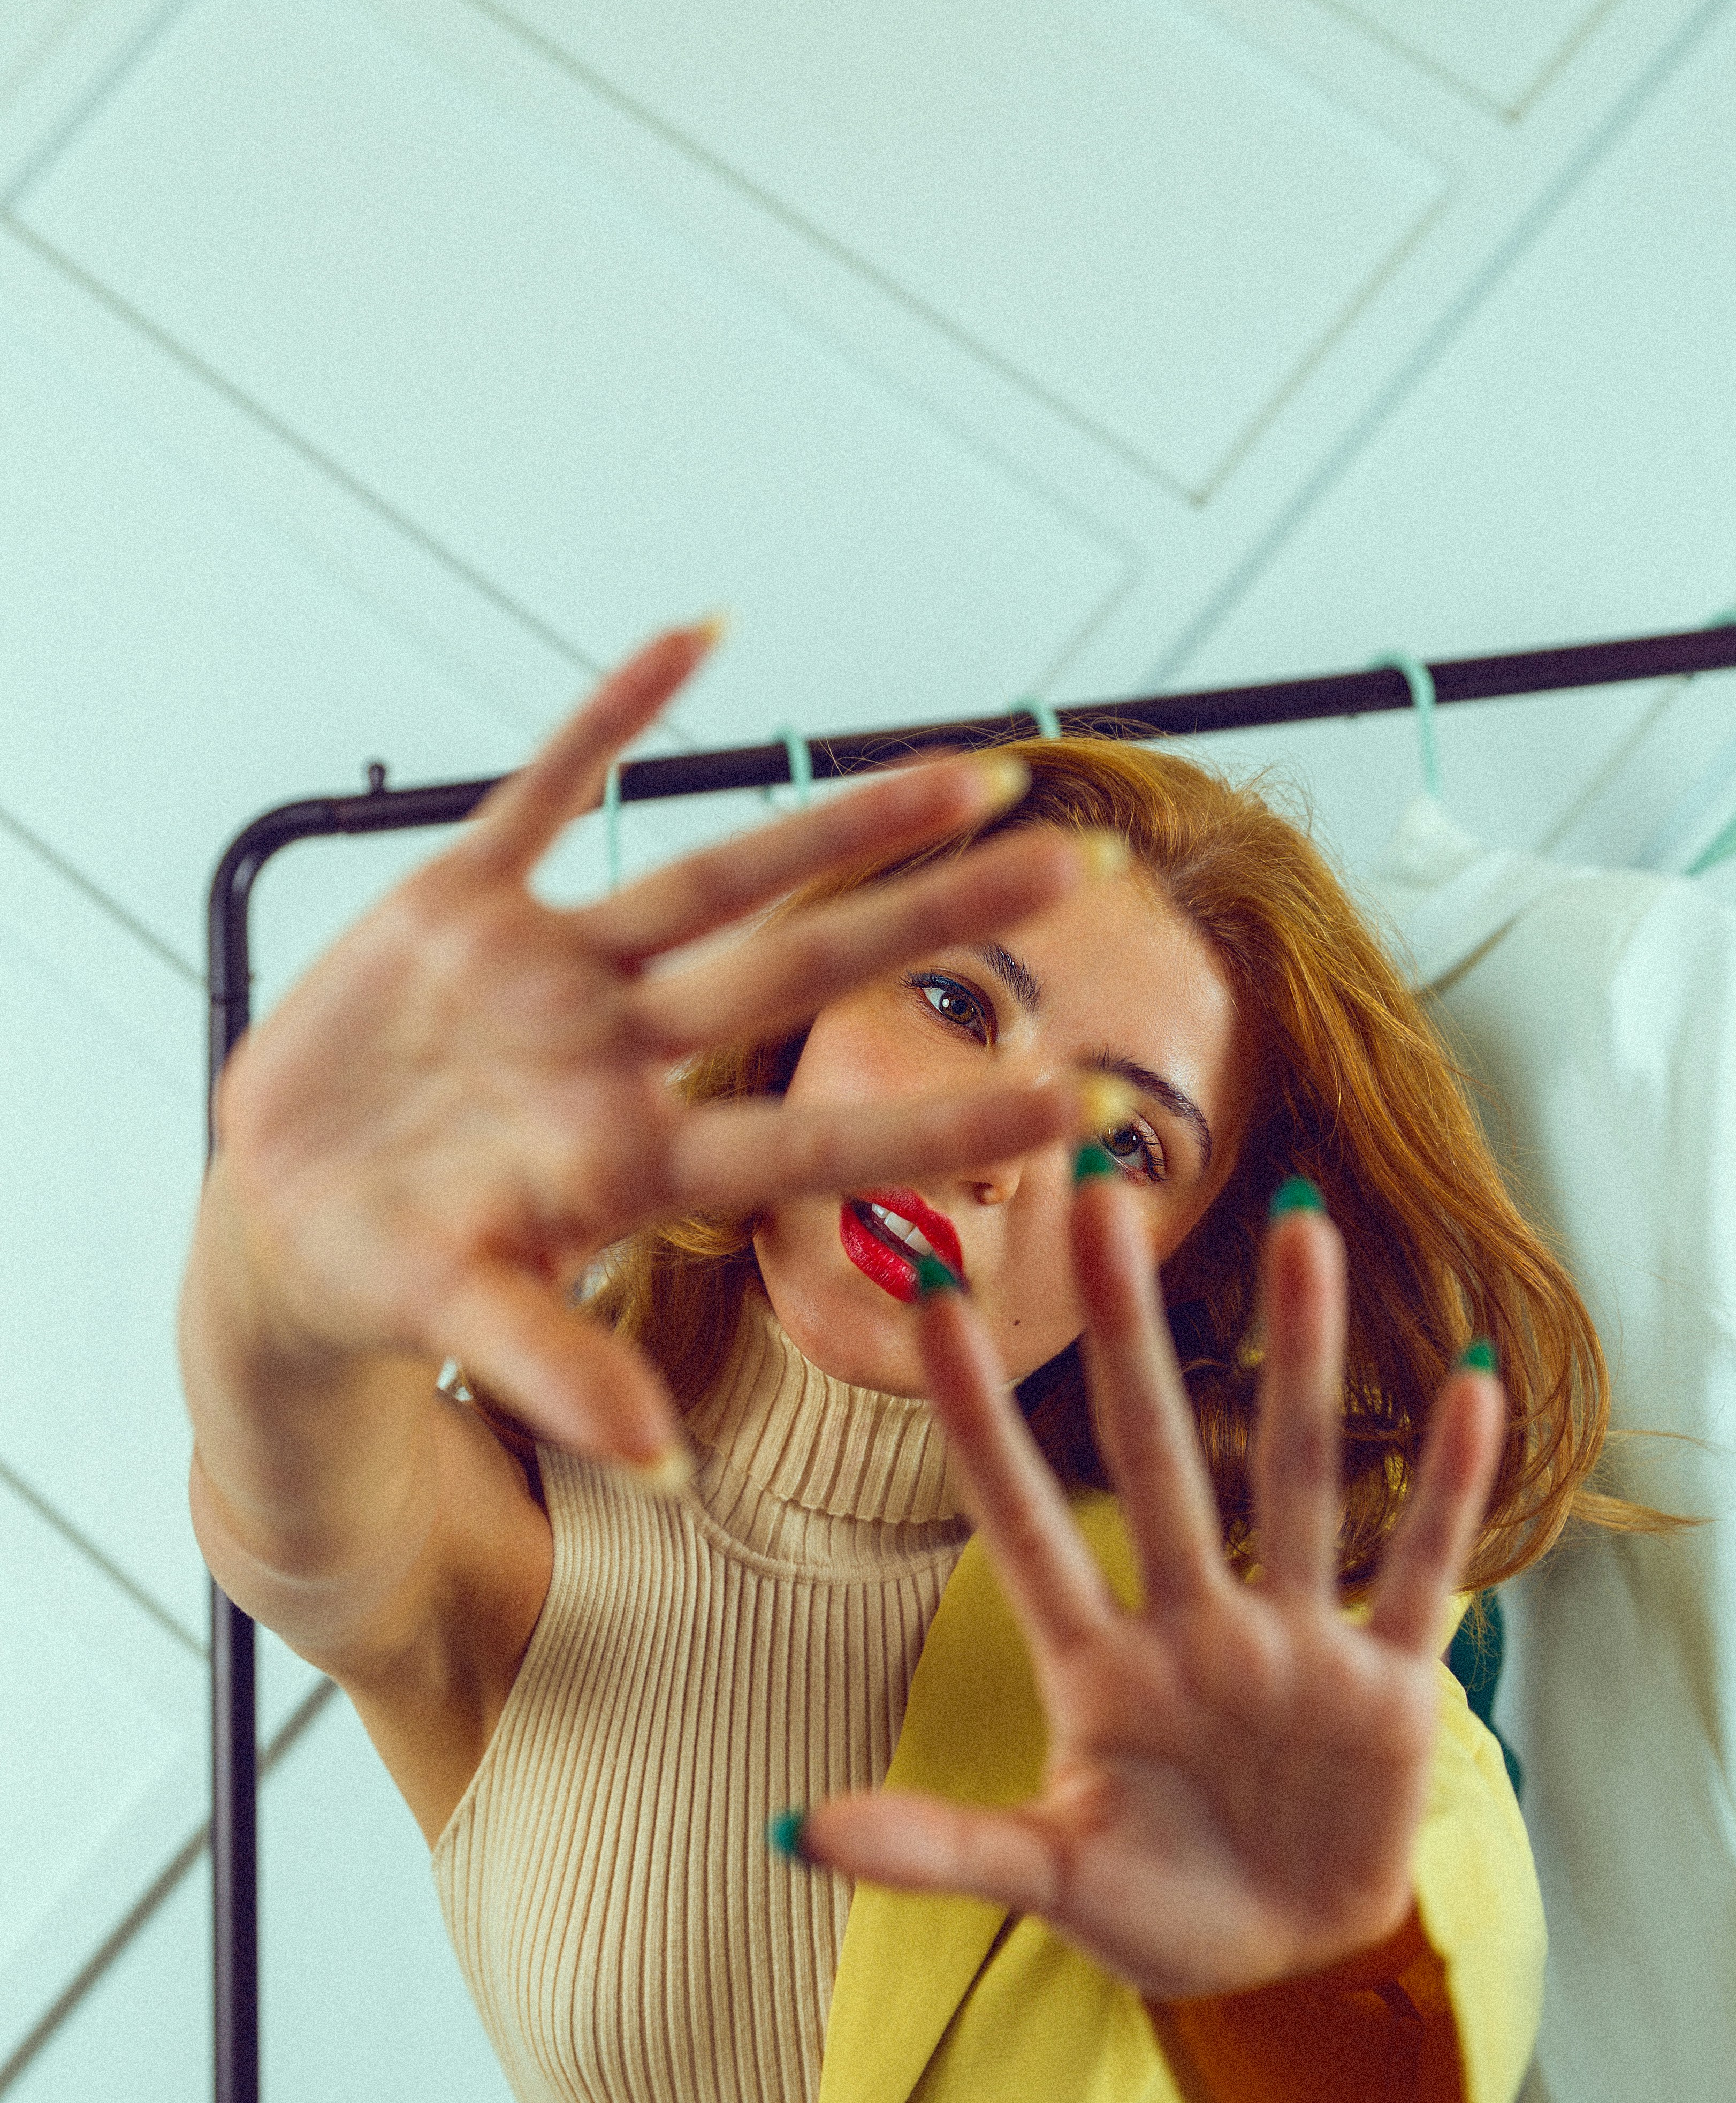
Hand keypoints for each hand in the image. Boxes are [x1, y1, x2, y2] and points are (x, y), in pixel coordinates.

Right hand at [212, 624, 1101, 1470]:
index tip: (1082, 1106)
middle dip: (940, 918)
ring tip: (966, 771)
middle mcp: (622, 1053)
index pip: (816, 1138)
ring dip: (841, 822)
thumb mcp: (463, 1326)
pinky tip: (701, 638)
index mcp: (634, 1161)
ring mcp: (554, 973)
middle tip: (1080, 863)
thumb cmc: (388, 1282)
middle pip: (807, 972)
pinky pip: (549, 788)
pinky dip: (614, 717)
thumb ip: (557, 1371)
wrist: (286, 1218)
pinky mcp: (467, 907)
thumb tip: (658, 1463)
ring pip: (721, 872)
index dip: (946, 1123)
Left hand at [803, 1175, 1504, 1997]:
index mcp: (1099, 1666)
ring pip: (1299, 1476)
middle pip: (1155, 1454)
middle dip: (1130, 1330)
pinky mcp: (1390, 1687)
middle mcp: (1194, 1626)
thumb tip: (788, 1837)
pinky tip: (1470, 1382)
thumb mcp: (1049, 1881)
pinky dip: (1451, 1487)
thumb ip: (937, 1849)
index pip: (1024, 1520)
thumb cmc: (1156, 1909)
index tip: (935, 1304)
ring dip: (1305, 1357)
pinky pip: (1425, 1570)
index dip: (980, 1418)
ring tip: (1303, 1231)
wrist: (1287, 1965)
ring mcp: (1295, 1644)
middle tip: (1104, 1194)